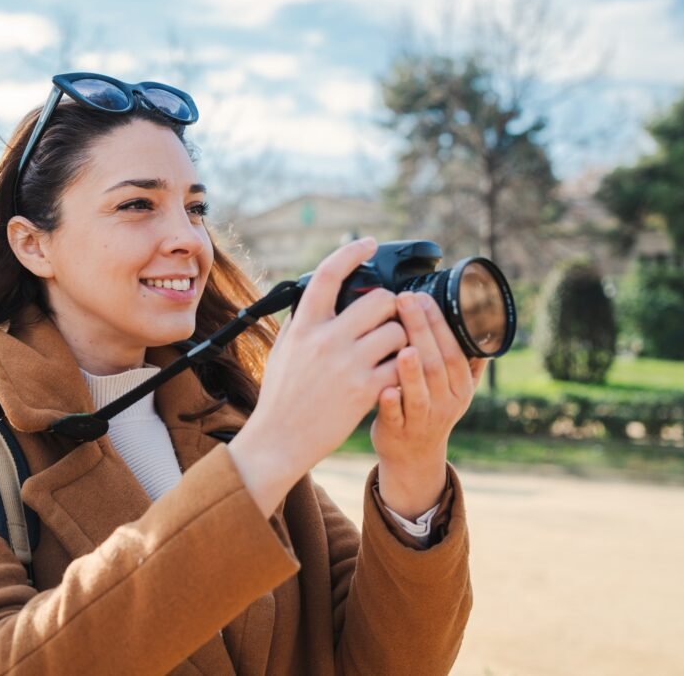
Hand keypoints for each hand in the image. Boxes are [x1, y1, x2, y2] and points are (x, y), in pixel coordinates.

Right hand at [228, 237, 406, 516]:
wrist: (279, 439)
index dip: (351, 252)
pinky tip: (396, 372)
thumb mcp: (283, 350)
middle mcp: (326, 340)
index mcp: (304, 325)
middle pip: (380, 300)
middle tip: (390, 318)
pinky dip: (404, 367)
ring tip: (394, 349)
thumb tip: (315, 297)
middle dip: (391, 306)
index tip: (366, 244)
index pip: (329, 274)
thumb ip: (300, 322)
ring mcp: (347, 365)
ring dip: (402, 338)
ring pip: (397, 331)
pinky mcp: (364, 390)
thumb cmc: (280, 395)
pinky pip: (400, 366)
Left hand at [371, 291, 487, 518]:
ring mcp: (421, 419)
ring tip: (403, 346)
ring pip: (420, 394)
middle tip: (404, 300)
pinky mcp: (397, 432)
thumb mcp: (455, 387)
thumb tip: (483, 317)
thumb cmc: (430, 408)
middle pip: (436, 365)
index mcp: (461, 387)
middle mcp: (446, 403)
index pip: (454, 350)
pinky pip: (395, 417)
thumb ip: (466, 358)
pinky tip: (385, 389)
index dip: (440, 324)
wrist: (413, 456)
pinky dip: (391, 404)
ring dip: (412, 371)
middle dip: (421, 330)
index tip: (422, 296)